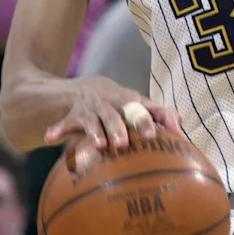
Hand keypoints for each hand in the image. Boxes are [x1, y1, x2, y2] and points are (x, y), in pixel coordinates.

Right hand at [44, 76, 180, 150]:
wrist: (88, 88)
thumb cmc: (124, 104)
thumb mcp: (141, 106)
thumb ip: (162, 116)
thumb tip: (182, 130)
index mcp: (133, 102)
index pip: (146, 109)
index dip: (150, 120)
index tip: (155, 135)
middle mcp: (113, 104)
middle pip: (119, 115)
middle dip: (122, 127)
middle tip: (125, 143)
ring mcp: (93, 109)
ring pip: (96, 121)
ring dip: (98, 132)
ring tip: (101, 146)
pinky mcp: (75, 116)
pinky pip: (65, 123)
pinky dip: (57, 130)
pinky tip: (51, 138)